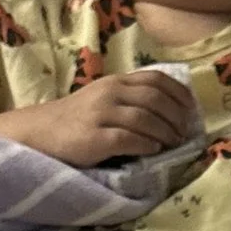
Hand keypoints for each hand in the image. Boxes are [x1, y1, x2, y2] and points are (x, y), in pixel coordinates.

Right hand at [0, 73, 197, 168]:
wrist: (39, 134)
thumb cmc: (76, 120)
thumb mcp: (103, 99)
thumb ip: (129, 99)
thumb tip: (170, 111)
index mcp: (115, 82)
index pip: (156, 79)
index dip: (179, 94)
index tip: (191, 109)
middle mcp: (109, 93)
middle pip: (156, 99)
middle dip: (176, 116)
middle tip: (185, 132)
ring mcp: (101, 115)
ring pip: (146, 119)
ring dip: (166, 132)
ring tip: (173, 143)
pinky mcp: (94, 138)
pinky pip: (130, 139)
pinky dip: (148, 145)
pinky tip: (153, 151)